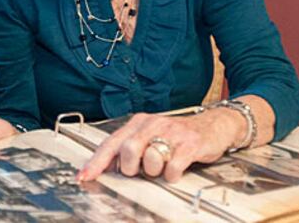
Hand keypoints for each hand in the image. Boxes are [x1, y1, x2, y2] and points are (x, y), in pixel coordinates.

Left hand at [78, 110, 242, 182]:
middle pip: (128, 150)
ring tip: (163, 165)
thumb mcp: (150, 136)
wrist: (213, 125)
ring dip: (155, 171)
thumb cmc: (177, 135)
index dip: (96, 162)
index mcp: (139, 122)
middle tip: (141, 170)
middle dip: (132, 167)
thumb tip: (108, 167)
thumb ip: (129, 148)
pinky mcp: (189, 144)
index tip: (85, 176)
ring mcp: (172, 133)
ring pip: (150, 160)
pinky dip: (172, 174)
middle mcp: (153, 124)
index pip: (111, 143)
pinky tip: (177, 167)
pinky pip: (172, 168)